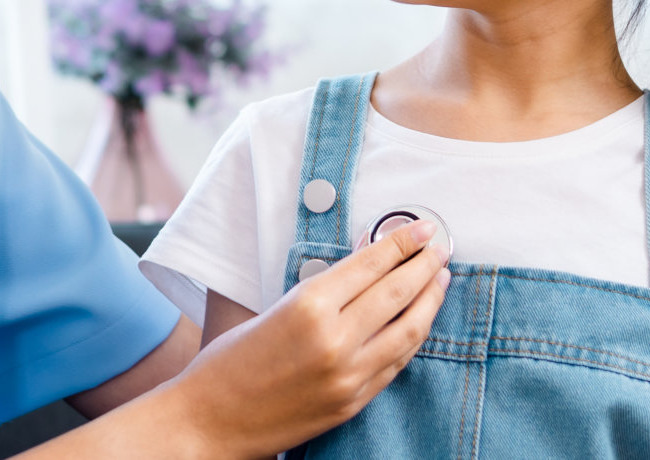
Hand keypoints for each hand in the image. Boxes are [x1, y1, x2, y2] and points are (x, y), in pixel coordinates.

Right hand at [167, 220, 450, 457]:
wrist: (208, 423)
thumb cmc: (227, 362)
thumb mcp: (271, 309)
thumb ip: (320, 290)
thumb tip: (366, 264)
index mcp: (307, 306)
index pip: (370, 263)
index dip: (403, 241)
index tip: (424, 227)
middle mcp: (334, 340)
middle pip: (397, 292)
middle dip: (425, 265)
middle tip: (441, 247)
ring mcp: (348, 376)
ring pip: (409, 331)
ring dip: (430, 302)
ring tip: (440, 280)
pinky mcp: (352, 403)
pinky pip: (396, 364)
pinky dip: (413, 339)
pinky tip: (419, 322)